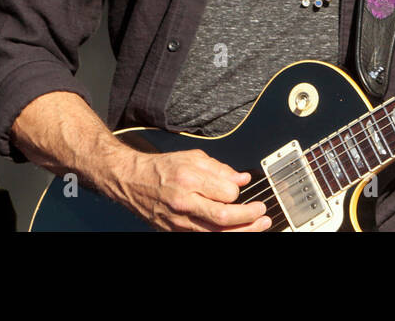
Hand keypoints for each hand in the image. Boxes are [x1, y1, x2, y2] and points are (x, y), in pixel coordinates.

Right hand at [112, 148, 270, 231]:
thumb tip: (242, 178)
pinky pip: (204, 237)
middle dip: (249, 218)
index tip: (241, 189)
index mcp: (189, 180)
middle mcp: (184, 203)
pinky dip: (223, 235)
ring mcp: (179, 222)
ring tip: (258, 226)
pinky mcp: (175, 232)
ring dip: (242, 231)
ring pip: (217, 234)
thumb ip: (219, 168)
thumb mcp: (191, 158)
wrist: (131, 181)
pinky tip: (235, 231)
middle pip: (224, 219)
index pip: (227, 193)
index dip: (239, 193)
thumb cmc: (161, 169)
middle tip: (263, 213)